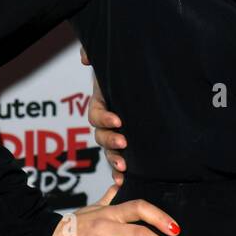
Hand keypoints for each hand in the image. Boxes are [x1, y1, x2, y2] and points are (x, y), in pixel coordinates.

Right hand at [83, 55, 126, 184]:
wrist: (150, 78)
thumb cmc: (130, 70)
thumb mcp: (115, 61)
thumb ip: (96, 54)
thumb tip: (85, 58)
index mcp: (102, 103)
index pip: (96, 114)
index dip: (105, 118)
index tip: (118, 120)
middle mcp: (107, 121)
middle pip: (101, 136)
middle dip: (110, 142)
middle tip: (124, 143)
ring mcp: (116, 134)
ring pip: (108, 151)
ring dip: (114, 160)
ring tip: (124, 167)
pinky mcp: (128, 145)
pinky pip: (119, 160)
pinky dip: (119, 171)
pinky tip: (123, 181)